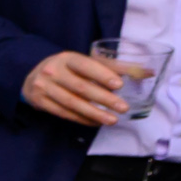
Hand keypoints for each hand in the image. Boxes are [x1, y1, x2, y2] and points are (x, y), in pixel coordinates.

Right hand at [22, 48, 137, 130]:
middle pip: (81, 87)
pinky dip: (82, 119)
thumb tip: (147, 72)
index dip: (102, 75)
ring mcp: (44, 88)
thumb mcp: (85, 63)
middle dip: (104, 99)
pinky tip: (96, 122)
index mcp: (66, 58)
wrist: (32, 77)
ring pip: (72, 103)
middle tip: (123, 107)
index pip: (85, 66)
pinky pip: (64, 113)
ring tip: (113, 120)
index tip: (119, 85)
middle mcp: (52, 71)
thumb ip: (114, 67)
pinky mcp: (40, 102)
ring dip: (94, 113)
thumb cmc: (67, 69)